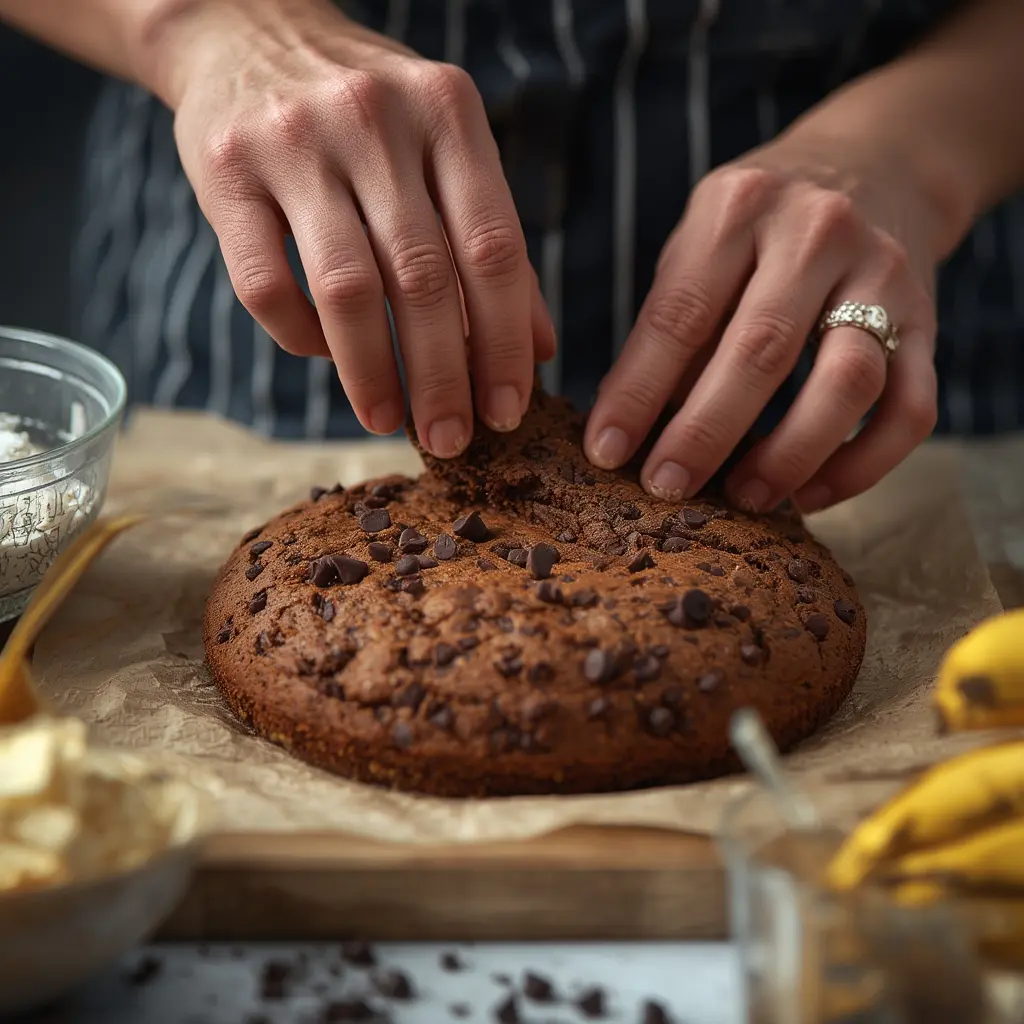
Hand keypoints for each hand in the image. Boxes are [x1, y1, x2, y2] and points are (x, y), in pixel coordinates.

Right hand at [152, 0, 553, 453]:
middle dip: (444, 377)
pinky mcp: (227, 173)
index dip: (505, 341)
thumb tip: (537, 349)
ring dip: (374, 375)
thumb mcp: (445, 146)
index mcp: (447, 113)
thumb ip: (492, 239)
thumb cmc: (369, 111)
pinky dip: (301, 338)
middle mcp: (376, 120)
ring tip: (390, 423)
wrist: (248, 29)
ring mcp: (296, 143)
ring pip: (347, 290)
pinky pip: (266, 285)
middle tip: (452, 440)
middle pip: (425, 279)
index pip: (494, 247)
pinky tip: (324, 356)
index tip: (510, 408)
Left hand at [584, 127, 943, 511]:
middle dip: (705, 432)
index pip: (680, 313)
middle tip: (666, 487)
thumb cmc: (763, 223)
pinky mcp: (928, 322)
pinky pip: (910, 409)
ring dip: (790, 454)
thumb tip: (624, 426)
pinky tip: (811, 495)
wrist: (878, 162)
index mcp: (740, 207)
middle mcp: (817, 233)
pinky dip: (862, 466)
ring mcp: (883, 275)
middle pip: (761, 349)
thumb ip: (669, 323)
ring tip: (744, 497)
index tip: (604, 451)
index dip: (638, 391)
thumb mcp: (702, 243)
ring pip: (848, 381)